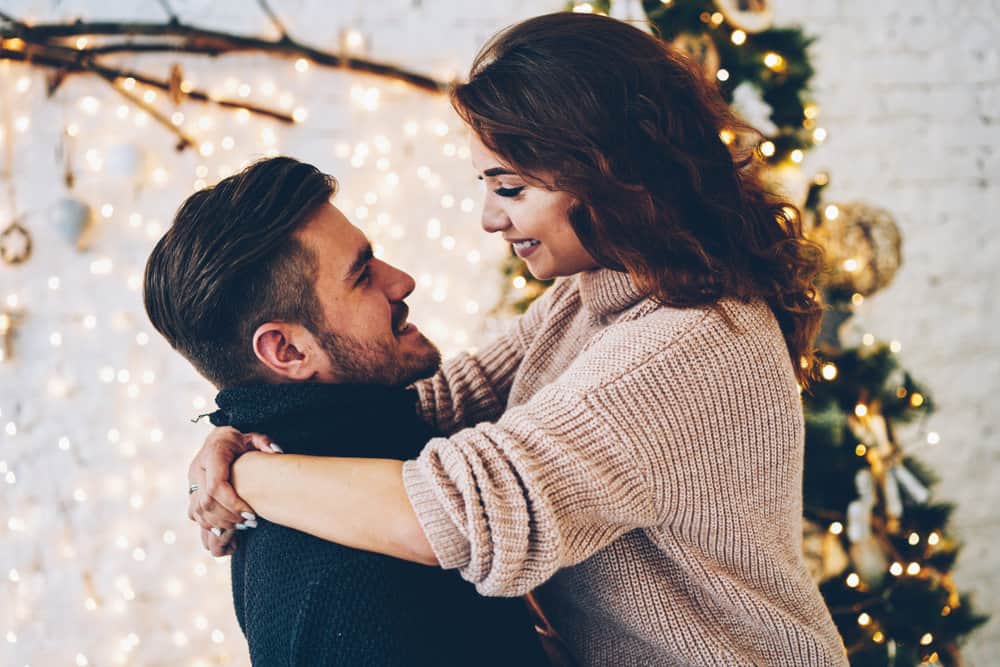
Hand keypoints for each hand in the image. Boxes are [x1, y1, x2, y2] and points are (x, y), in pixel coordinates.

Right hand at [187, 426, 280, 554]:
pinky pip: (195, 513)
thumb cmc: (240, 440)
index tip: (251, 514)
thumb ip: (264, 442)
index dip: (232, 503)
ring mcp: (192, 481)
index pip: (216, 486)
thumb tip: (275, 452)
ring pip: (199, 510)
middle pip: (207, 501)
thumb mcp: (253, 437)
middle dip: (229, 516)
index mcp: (212, 454)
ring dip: (220, 522)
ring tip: (242, 526)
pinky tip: (229, 527)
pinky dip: (210, 523)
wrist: (219, 439)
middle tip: (250, 523)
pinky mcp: (191, 491)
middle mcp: (197, 468)